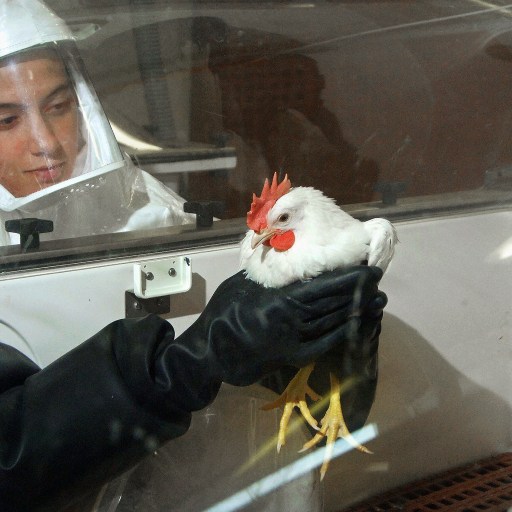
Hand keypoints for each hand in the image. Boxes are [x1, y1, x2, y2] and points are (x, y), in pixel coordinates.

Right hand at [161, 265, 383, 391]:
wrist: (210, 351)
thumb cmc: (223, 311)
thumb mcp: (242, 284)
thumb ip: (269, 276)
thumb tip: (291, 261)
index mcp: (278, 301)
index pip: (321, 288)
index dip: (347, 280)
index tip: (367, 271)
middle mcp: (291, 322)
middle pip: (331, 305)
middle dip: (356, 293)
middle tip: (377, 283)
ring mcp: (293, 342)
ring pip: (330, 324)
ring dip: (354, 312)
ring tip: (375, 301)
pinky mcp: (292, 357)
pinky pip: (322, 344)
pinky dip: (340, 333)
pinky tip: (355, 324)